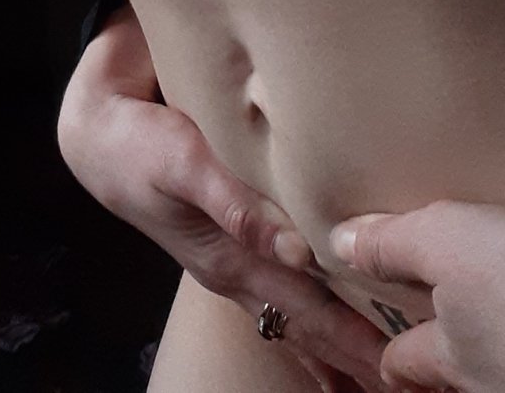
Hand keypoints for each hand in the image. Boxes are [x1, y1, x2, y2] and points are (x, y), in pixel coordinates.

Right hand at [59, 5, 390, 391]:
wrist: (97, 137)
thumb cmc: (139, 146)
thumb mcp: (184, 165)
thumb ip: (235, 203)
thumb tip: (297, 248)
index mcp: (229, 260)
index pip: (305, 313)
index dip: (352, 341)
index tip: (395, 367)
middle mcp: (235, 270)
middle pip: (306, 326)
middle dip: (354, 358)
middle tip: (407, 383)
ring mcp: (233, 259)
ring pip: (295, 314)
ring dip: (336, 344)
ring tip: (376, 373)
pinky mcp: (232, 237)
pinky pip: (281, 288)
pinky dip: (310, 314)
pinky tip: (331, 318)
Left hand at [328, 196, 504, 392]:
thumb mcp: (441, 238)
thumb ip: (389, 242)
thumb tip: (337, 244)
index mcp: (451, 357)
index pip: (403, 364)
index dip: (392, 355)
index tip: (387, 355)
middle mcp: (495, 388)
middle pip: (462, 381)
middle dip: (458, 364)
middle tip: (460, 342)